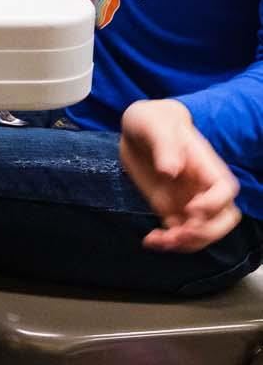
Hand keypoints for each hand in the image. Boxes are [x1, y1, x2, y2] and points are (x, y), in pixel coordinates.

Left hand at [120, 100, 241, 251]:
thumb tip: (171, 170)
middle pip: (224, 218)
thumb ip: (164, 145)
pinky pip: (179, 234)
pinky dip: (168, 243)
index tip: (191, 208)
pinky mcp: (171, 209)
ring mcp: (189, 200)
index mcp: (205, 165)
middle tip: (178, 232)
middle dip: (206, 232)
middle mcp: (202, 186)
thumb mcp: (154, 124)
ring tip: (160, 240)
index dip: (215, 204)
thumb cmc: (152, 121)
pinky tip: (150, 240)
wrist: (137, 130)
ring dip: (186, 243)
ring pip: (203, 232)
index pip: (226, 190)